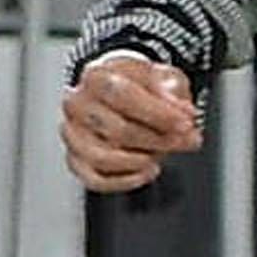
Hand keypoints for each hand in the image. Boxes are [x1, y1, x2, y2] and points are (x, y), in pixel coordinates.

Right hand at [60, 52, 201, 190]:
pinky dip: (125, 181)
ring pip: (103, 158)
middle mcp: (77, 104)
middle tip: (182, 141)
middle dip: (157, 140)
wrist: (120, 91)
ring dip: (140, 161)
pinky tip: (146, 171)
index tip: (184, 123)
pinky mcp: (75, 158)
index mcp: (96, 76)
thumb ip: (173, 92)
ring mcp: (73, 133)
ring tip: (162, 155)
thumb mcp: (163, 77)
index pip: (123, 96)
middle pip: (117, 130)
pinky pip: (96, 179)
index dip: (157, 113)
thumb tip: (182, 112)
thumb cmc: (138, 84)